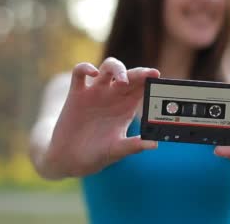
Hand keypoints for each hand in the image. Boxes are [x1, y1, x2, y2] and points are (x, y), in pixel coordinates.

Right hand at [43, 58, 159, 177]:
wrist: (69, 160)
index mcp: (126, 107)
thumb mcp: (117, 150)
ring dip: (117, 68)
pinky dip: (86, 68)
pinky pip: (79, 73)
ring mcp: (95, 93)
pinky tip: (93, 74)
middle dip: (140, 73)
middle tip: (150, 74)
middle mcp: (113, 96)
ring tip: (123, 80)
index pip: (142, 88)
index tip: (160, 81)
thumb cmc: (97, 155)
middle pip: (129, 75)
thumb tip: (154, 144)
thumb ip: (133, 145)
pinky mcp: (76, 94)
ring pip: (108, 68)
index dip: (151, 82)